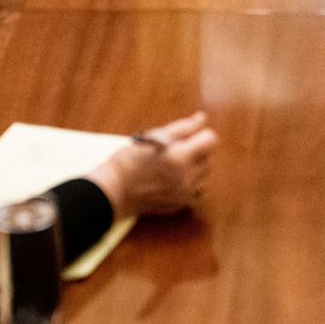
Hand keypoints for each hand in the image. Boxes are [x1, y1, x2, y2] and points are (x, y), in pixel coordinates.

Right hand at [87, 112, 217, 217]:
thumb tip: (202, 118)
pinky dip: (190, 183)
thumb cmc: (129, 161)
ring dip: (195, 167)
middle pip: (208, 157)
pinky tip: (173, 178)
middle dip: (197, 150)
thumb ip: (183, 128)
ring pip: (204, 175)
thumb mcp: (154, 136)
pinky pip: (196, 190)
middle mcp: (187, 177)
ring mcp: (185, 194)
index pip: (211, 140)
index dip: (200, 134)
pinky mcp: (180, 204)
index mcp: (181, 157)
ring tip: (174, 164)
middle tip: (176, 149)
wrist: (114, 191)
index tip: (188, 135)